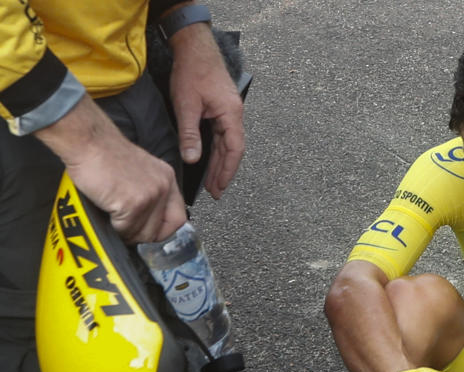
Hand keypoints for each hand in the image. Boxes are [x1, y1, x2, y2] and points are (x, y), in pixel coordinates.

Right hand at [36, 95, 185, 241]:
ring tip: (113, 218)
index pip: (178, 219)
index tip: (150, 236)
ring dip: (125, 232)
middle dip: (140, 235)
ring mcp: (150, 196)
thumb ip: (149, 193)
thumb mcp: (138, 171)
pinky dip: (113, 227)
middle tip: (125, 228)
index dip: (163, 232)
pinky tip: (106, 211)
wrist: (87, 140)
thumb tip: (149, 222)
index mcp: (167, 179)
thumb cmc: (104, 153)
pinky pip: (125, 230)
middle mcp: (163, 187)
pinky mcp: (132, 203)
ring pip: (142, 234)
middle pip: (159, 231)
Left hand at [168, 22, 245, 197]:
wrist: (194, 45)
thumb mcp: (186, 104)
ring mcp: (229, 112)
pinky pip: (222, 135)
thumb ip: (190, 134)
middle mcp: (234, 115)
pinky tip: (211, 160)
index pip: (234, 150)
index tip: (220, 188)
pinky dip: (217, 150)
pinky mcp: (221, 109)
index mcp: (231, 115)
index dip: (228, 172)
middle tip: (215, 193)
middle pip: (232, 151)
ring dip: (220, 163)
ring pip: (227, 144)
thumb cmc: (192, 70)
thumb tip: (192, 160)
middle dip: (224, 173)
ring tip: (212, 182)